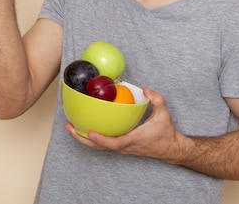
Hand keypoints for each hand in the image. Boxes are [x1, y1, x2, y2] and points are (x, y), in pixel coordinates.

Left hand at [64, 88, 181, 160]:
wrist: (170, 148)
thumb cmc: (166, 132)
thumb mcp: (164, 114)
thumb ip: (157, 100)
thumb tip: (146, 90)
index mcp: (132, 140)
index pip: (114, 143)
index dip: (101, 139)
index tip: (90, 132)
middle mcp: (124, 147)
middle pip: (99, 147)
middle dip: (82, 139)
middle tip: (69, 127)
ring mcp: (122, 148)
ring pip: (99, 147)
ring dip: (84, 139)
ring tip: (71, 127)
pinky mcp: (121, 147)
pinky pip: (104, 144)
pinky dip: (93, 137)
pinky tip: (86, 127)